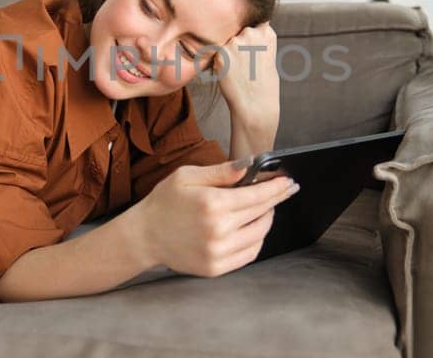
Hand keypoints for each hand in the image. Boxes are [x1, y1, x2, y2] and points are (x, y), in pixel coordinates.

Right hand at [129, 160, 297, 276]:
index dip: (277, 188)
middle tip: (282, 192)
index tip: (289, 182)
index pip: (258, 195)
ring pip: (259, 235)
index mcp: (212, 203)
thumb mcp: (188, 176)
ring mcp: (218, 252)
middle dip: (275, 201)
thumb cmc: (165, 202)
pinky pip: (249, 254)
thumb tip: (250, 165)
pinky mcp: (216, 267)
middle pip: (262, 213)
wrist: (144, 236)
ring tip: (265, 210)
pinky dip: (257, 240)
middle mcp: (218, 230)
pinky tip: (252, 229)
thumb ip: (221, 172)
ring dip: (266, 220)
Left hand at [212, 22, 278, 130]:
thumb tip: (245, 31)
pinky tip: (231, 74)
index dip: (251, 34)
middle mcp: (251, 33)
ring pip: (227, 42)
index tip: (252, 47)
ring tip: (239, 70)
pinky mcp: (221, 54)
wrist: (256, 105)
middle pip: (238, 31)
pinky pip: (218, 53)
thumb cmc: (264, 83)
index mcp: (266, 33)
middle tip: (245, 64)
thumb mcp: (268, 55)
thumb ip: (257, 40)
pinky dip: (221, 62)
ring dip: (229, 53)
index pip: (254, 22)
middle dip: (239, 43)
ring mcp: (235, 42)